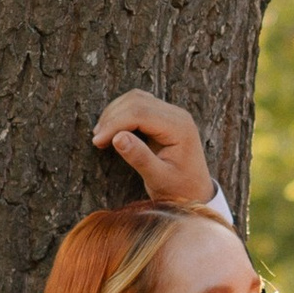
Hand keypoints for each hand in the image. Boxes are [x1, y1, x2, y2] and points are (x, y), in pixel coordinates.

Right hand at [93, 89, 215, 208]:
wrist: (195, 193)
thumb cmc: (179, 189)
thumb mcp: (159, 179)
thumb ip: (140, 158)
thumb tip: (117, 137)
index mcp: (179, 127)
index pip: (140, 113)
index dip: (115, 124)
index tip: (98, 141)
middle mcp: (177, 115)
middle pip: (137, 101)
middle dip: (112, 118)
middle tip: (97, 141)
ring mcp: (171, 114)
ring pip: (136, 99)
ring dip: (115, 113)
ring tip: (102, 136)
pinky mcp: (164, 117)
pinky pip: (139, 104)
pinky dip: (122, 113)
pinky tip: (112, 130)